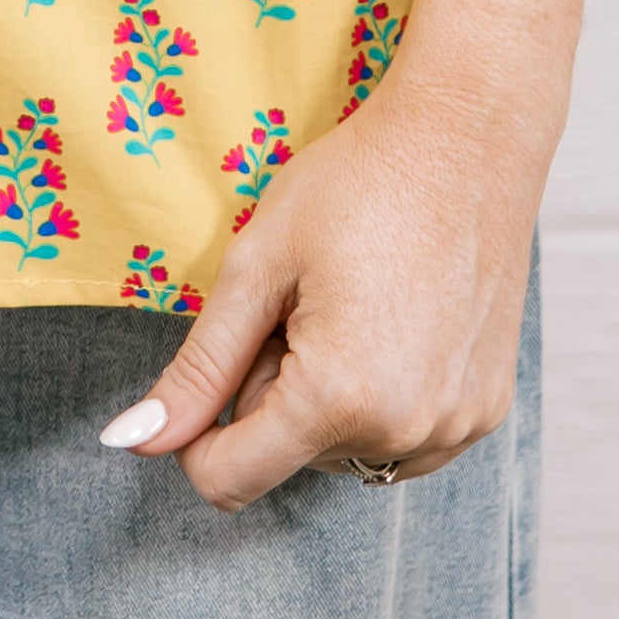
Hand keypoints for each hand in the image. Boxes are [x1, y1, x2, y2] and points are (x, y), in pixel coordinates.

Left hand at [107, 51, 546, 509]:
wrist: (467, 137)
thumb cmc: (355, 185)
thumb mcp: (258, 265)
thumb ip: (198, 367)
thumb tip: (134, 441)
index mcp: (337, 397)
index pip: (230, 480)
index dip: (197, 435)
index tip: (212, 367)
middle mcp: (404, 432)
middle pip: (287, 453)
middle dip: (274, 389)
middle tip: (304, 301)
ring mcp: (454, 428)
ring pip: (343, 450)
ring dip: (328, 399)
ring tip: (352, 307)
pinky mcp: (484, 412)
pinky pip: (402, 439)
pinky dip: (381, 399)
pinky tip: (395, 323)